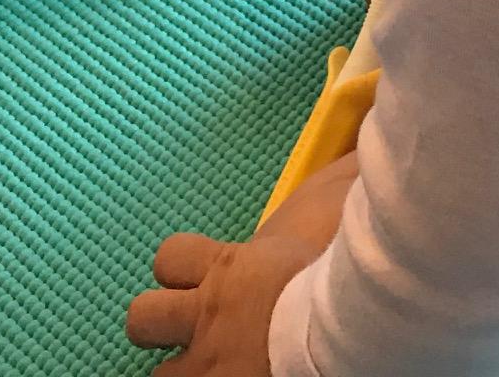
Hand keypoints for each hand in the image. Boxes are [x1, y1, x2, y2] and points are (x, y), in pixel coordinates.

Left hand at [126, 157, 357, 374]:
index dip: (178, 269)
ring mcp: (211, 368)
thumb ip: (333, 181)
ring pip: (159, 376)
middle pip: (141, 318)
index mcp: (228, 266)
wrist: (343, 327)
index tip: (201, 278)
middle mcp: (207, 317)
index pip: (168, 257)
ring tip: (210, 367)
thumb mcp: (336, 205)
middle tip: (193, 330)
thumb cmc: (338, 263)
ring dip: (182, 372)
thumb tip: (357, 145)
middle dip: (160, 324)